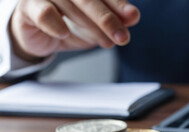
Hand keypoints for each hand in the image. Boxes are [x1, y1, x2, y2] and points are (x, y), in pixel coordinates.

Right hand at [10, 0, 139, 60]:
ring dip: (91, 27)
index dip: (118, 4)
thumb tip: (133, 17)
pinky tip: (64, 33)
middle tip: (122, 36)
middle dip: (108, 19)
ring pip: (71, 5)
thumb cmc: (71, 22)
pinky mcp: (28, 6)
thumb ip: (116, 18)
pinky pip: (44, 12)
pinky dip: (56, 24)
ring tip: (106, 42)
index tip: (133, 17)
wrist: (41, 35)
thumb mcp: (98, 23)